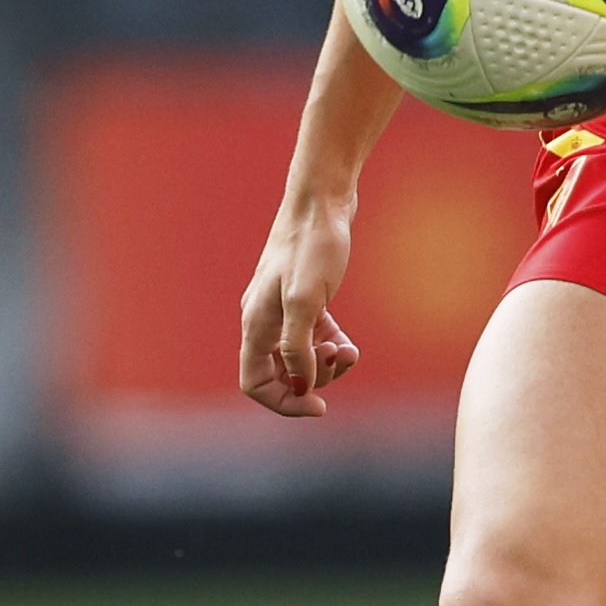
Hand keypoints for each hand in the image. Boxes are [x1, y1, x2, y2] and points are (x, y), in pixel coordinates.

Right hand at [237, 198, 363, 418]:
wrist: (323, 201)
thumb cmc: (312, 245)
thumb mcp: (306, 299)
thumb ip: (299, 346)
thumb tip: (302, 383)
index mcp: (257, 323)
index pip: (255, 383)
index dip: (285, 401)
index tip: (319, 404)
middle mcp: (265, 320)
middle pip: (279, 374)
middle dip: (312, 378)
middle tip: (341, 361)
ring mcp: (283, 310)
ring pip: (300, 357)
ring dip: (326, 364)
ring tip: (350, 350)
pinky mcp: (304, 300)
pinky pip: (314, 338)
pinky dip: (331, 346)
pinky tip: (349, 343)